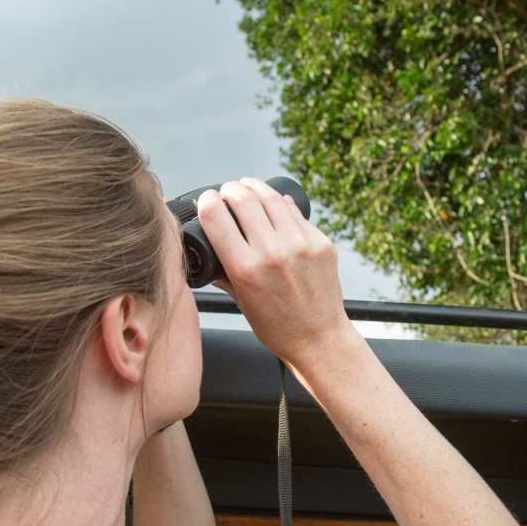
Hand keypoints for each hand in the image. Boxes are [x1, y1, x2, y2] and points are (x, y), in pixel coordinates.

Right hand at [197, 178, 356, 367]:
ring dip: (254, 187)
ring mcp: (300, 245)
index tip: (207, 201)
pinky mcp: (320, 242)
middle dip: (230, 189)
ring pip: (271, 197)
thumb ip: (221, 271)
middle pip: (243, 198)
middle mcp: (272, 252)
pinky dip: (279, 204)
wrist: (319, 339)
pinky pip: (294, 212)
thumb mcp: (240, 300)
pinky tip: (273, 204)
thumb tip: (206, 248)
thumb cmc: (275, 325)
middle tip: (227, 191)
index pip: (215, 216)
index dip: (207, 202)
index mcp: (245, 269)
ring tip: (247, 187)